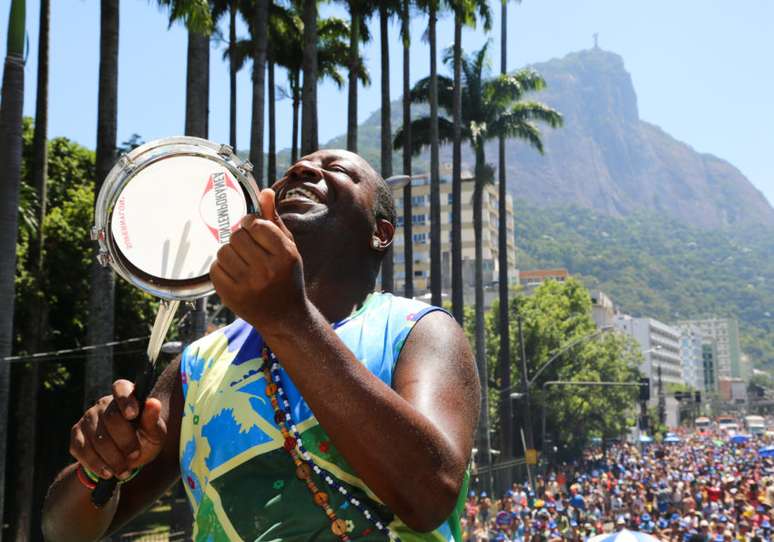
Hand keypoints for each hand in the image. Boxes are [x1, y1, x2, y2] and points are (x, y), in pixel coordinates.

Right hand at [69, 380, 166, 479]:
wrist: (125, 459)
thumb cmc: (144, 440)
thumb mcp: (154, 433)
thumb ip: (152, 419)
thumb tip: (153, 402)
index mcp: (125, 395)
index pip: (121, 388)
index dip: (125, 400)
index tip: (133, 415)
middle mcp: (104, 403)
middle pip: (111, 418)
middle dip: (125, 441)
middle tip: (135, 456)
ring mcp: (88, 417)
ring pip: (97, 438)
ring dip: (112, 458)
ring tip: (124, 471)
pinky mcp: (76, 434)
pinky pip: (82, 449)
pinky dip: (96, 464)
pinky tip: (108, 472)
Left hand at [210, 189, 307, 332]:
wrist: (285, 317)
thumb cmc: (287, 277)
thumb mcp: (288, 248)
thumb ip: (274, 221)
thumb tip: (265, 191)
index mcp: (285, 255)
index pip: (255, 224)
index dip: (251, 223)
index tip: (253, 230)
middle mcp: (267, 270)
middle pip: (237, 235)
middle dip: (240, 238)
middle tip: (249, 249)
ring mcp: (248, 285)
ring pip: (223, 250)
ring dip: (230, 253)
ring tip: (243, 263)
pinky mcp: (231, 296)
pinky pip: (215, 268)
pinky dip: (222, 268)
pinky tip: (236, 275)